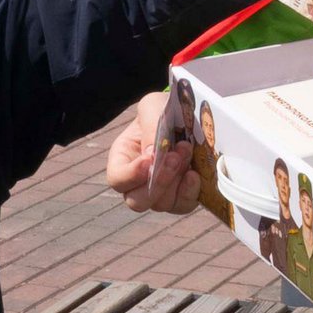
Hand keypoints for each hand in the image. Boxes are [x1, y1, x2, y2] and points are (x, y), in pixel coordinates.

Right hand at [106, 92, 199, 213]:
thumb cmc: (163, 110)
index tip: (149, 159)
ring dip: (176, 180)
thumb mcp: (153, 107)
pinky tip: (194, 174)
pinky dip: (189, 192)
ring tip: (186, 151)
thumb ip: (149, 125)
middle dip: (158, 182)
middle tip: (175, 157)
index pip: (117, 179)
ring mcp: (160, 192)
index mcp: (122, 159)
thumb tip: (153, 154)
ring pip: (161, 204)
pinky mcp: (181, 196)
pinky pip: (182, 206)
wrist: (189, 115)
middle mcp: (138, 181)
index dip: (131, 175)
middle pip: (137, 201)